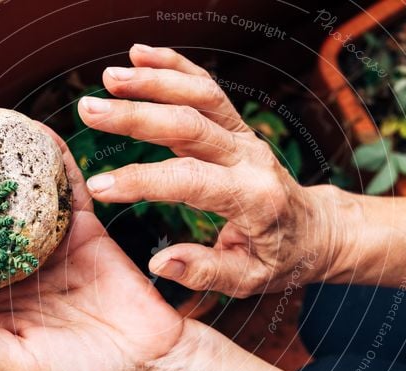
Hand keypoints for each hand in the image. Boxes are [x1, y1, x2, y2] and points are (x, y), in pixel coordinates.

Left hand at [0, 127, 186, 370]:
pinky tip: (38, 137)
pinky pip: (70, 196)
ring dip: (7, 175)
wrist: (151, 369)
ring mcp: (56, 252)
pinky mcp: (89, 235)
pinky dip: (57, 167)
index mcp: (1, 307)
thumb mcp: (20, 363)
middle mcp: (24, 274)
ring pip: (24, 207)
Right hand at [78, 44, 355, 297]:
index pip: (189, 181)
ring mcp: (245, 137)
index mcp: (252, 199)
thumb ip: (207, 272)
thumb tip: (160, 261)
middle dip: (137, 115)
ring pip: (201, 96)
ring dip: (155, 81)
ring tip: (109, 77)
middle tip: (89, 110)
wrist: (316, 230)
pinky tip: (140, 55)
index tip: (99, 186)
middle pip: (190, 124)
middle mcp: (250, 158)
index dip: (141, 181)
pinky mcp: (237, 127)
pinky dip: (175, 67)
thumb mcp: (250, 279)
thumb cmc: (282, 259)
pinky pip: (208, 88)